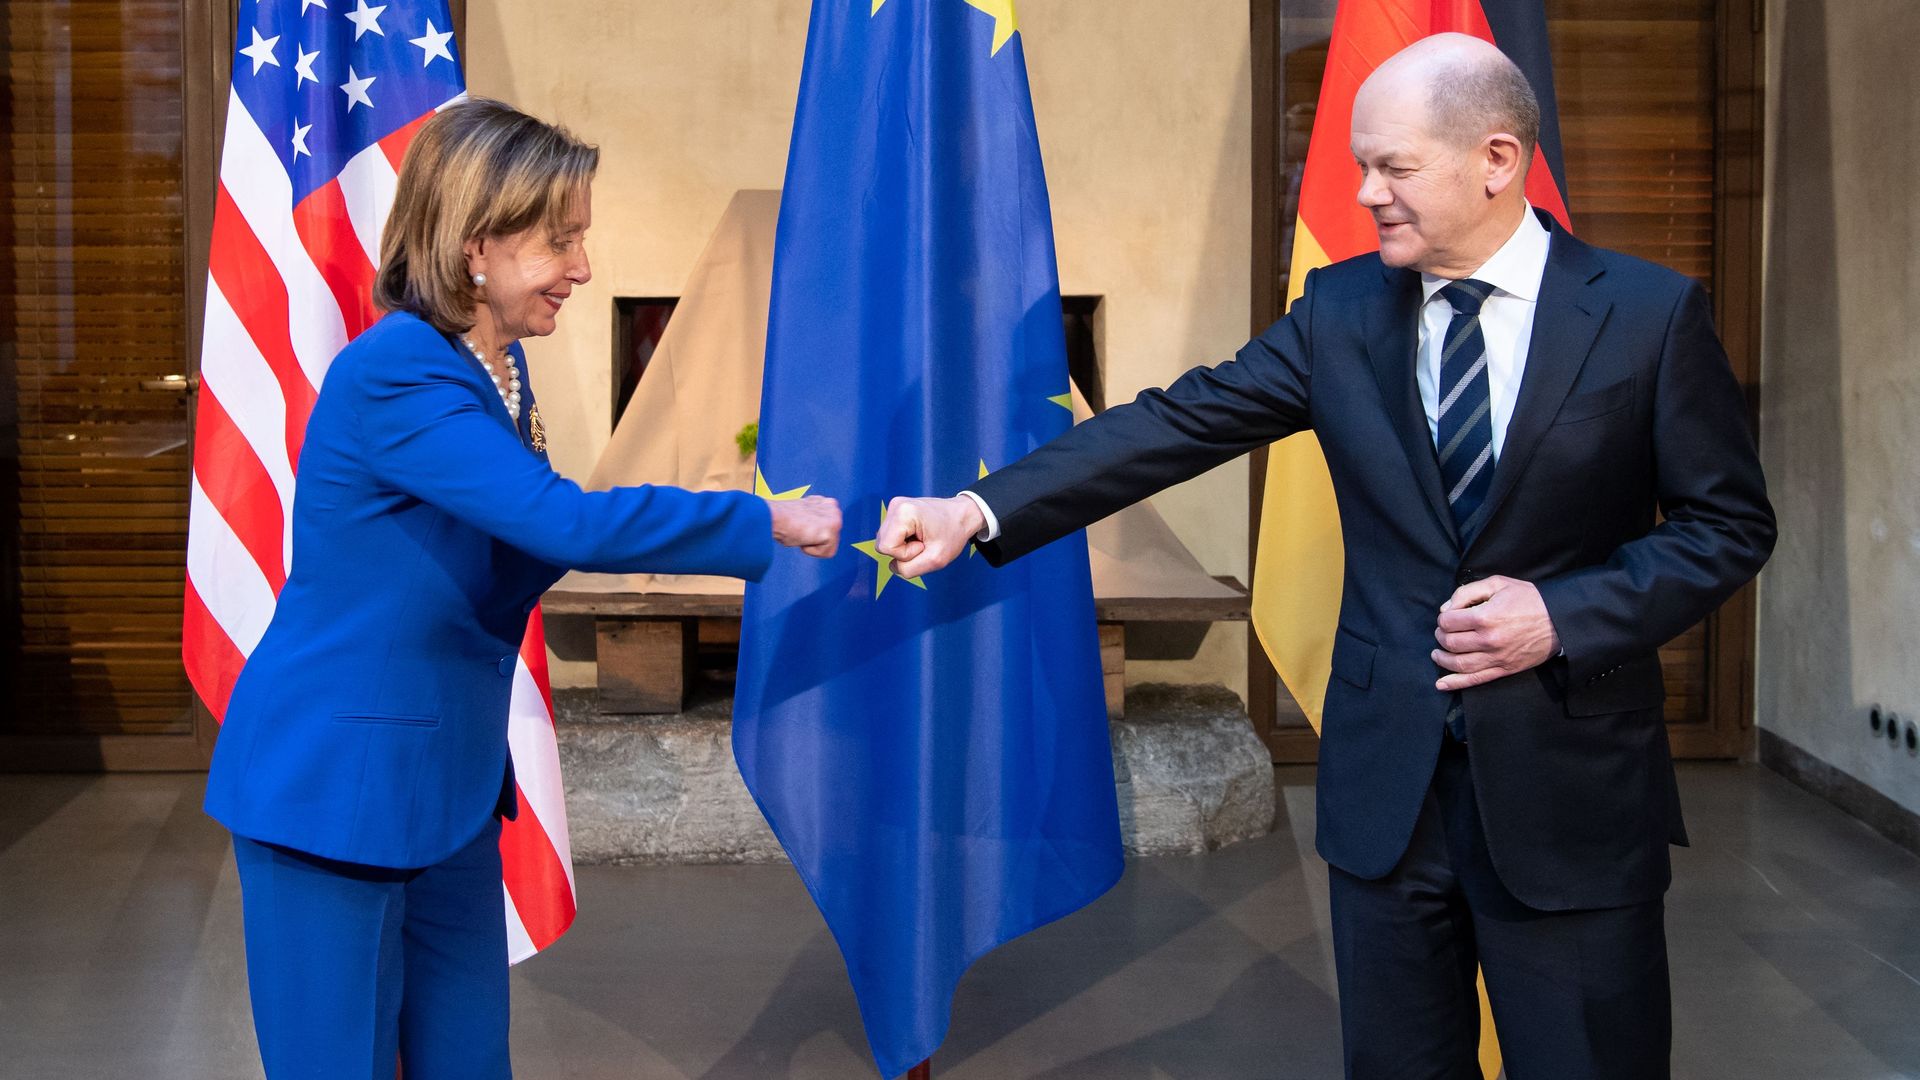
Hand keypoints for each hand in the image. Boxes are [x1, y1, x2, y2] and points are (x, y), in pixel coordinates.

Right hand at [768, 495, 840, 557]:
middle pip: (829, 541)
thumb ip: (809, 521)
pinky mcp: (833, 527)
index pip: (825, 530)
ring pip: (828, 547)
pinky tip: (803, 536)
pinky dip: (812, 550)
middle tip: (799, 531)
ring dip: (812, 546)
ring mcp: (835, 516)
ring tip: (801, 533)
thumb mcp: (799, 517)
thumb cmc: (779, 519)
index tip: (798, 527)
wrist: (773, 517)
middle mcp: (832, 507)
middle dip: (814, 541)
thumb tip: (808, 532)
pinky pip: (826, 552)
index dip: (809, 535)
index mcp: (824, 503)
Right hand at [876, 496, 983, 578]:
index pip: (886, 547)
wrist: (963, 515)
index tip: (924, 545)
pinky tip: (918, 534)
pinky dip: (904, 541)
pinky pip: (891, 536)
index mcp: (903, 513)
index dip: (905, 554)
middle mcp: (895, 506)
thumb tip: (893, 565)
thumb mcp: (936, 560)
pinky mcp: (896, 511)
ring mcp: (894, 507)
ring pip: (886, 541)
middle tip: (924, 543)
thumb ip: (909, 569)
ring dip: (904, 547)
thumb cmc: (953, 534)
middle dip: (903, 551)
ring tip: (922, 538)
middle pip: (883, 544)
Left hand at [1431, 575, 1559, 690]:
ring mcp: (1497, 658)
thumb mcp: (1498, 584)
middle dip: (1441, 636)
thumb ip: (1467, 592)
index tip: (1448, 615)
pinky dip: (1456, 683)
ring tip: (1438, 653)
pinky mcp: (1504, 670)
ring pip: (1459, 664)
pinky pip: (1476, 680)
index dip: (1443, 618)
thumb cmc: (1529, 599)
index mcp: (1485, 617)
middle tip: (1442, 632)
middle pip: (1451, 643)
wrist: (1559, 620)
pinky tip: (1442, 684)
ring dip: (1442, 660)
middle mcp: (1489, 640)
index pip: (1448, 622)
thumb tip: (1445, 609)